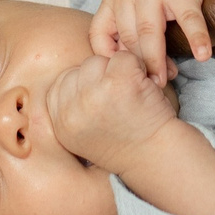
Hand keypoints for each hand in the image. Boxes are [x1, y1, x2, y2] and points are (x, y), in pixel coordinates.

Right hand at [44, 52, 178, 170]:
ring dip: (118, 73)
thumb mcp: (81, 131)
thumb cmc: (123, 141)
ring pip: (100, 61)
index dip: (87, 88)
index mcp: (59, 121)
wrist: (156, 156)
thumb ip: (68, 105)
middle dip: (101, 79)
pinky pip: (124, 58)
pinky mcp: (119, 82)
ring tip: (130, 98)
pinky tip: (142, 90)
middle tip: (119, 104)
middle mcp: (71, 109)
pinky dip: (138, 69)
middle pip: (81, 69)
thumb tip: (65, 73)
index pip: (63, 81)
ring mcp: (94, 94)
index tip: (104, 106)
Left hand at [92, 0, 214, 81]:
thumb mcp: (137, 10)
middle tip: (151, 87)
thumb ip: (134, 39)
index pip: (99, 34)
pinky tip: (202, 55)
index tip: (125, 79)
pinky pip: (188, 19)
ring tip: (166, 79)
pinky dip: (196, 39)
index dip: (110, 61)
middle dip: (139, 67)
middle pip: (128, 38)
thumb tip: (147, 79)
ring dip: (158, 60)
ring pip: (150, 32)